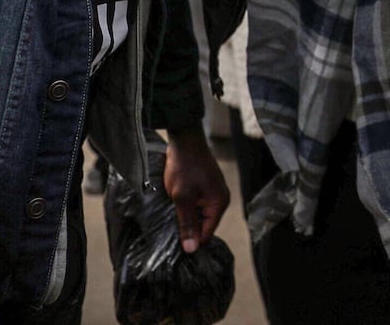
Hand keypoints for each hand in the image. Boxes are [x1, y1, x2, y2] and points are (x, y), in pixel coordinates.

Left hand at [163, 127, 229, 252]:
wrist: (184, 140)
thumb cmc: (184, 167)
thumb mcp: (182, 198)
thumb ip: (187, 223)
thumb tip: (191, 249)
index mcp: (219, 204)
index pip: (206, 234)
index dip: (191, 240)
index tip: (174, 243)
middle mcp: (219, 200)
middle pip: (203, 225)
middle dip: (187, 226)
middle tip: (170, 225)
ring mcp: (212, 192)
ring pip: (198, 215)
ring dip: (185, 215)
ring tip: (172, 212)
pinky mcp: (204, 187)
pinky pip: (196, 204)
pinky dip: (185, 206)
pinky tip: (174, 202)